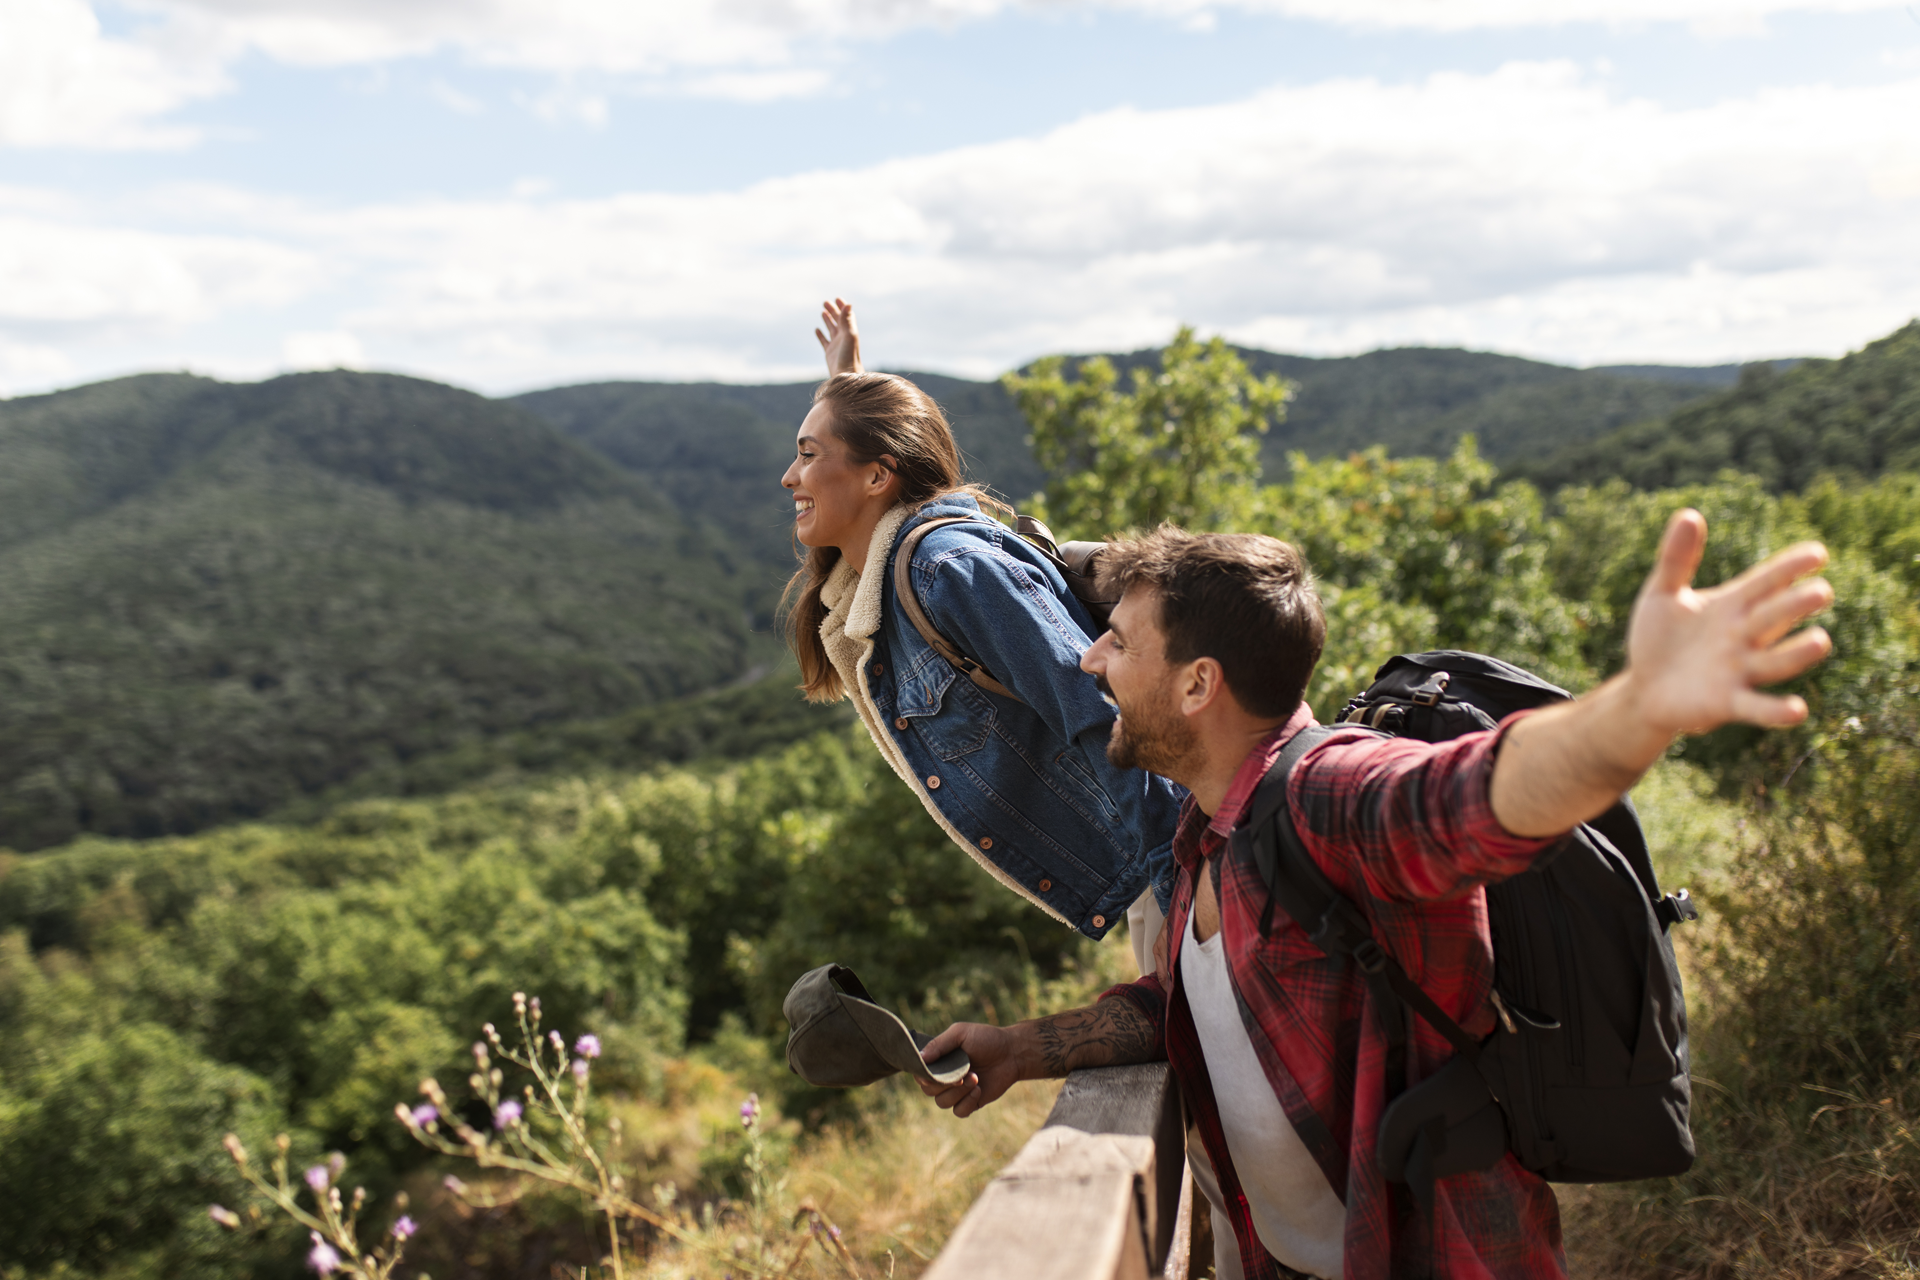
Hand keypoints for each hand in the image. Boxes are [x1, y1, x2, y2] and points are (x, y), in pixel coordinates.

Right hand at [816, 297, 861, 375]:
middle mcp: (843, 337)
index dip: (842, 307)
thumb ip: (847, 320)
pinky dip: (821, 335)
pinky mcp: (829, 353)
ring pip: (831, 329)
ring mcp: (836, 345)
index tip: (836, 299)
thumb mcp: (848, 335)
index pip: (846, 316)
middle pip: (838, 321)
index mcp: (849, 332)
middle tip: (825, 302)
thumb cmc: (849, 356)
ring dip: (827, 320)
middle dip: (832, 311)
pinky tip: (817, 330)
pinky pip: (824, 341)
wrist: (846, 375)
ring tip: (823, 311)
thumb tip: (848, 304)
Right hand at [916, 1022, 1026, 1118]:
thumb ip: (939, 1044)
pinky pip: (959, 1112)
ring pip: (942, 1103)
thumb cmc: (985, 1039)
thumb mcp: (960, 1034)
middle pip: (928, 1091)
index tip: (936, 1073)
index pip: (920, 1074)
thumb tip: (920, 1058)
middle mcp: (944, 1077)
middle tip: (962, 1075)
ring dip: (958, 1092)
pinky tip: (979, 1090)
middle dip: (944, 1084)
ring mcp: (956, 1091)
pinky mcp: (970, 1102)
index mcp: (938, 1061)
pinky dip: (967, 1102)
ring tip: (975, 1078)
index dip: (924, 1076)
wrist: (1011, 1053)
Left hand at [1493, 508, 1833, 836]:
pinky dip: (1774, 710)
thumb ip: (1676, 559)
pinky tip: (1796, 710)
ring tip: (1820, 641)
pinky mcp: (1727, 703)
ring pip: (1775, 661)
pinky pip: (1756, 707)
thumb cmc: (1660, 638)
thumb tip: (1689, 514)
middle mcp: (1744, 637)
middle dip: (1796, 605)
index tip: (1817, 553)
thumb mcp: (1662, 595)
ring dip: (1797, 653)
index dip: (1790, 568)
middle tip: (1821, 592)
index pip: (1766, 582)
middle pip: (1775, 617)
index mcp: (1733, 606)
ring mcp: (1739, 670)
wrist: (1643, 689)